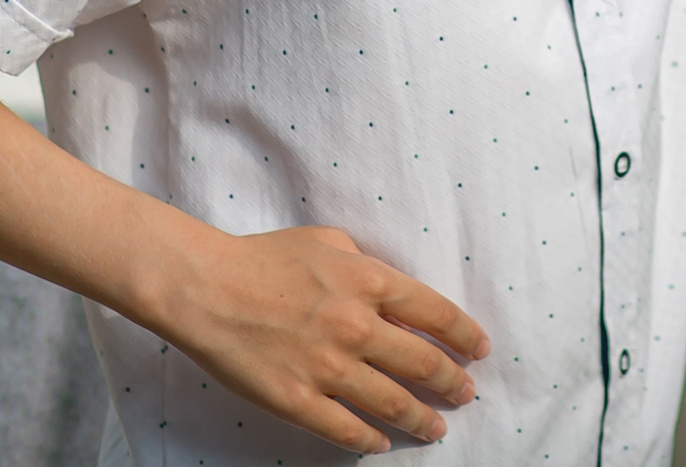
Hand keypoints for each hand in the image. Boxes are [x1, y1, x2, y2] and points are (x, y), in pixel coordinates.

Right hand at [155, 223, 489, 454]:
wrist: (207, 287)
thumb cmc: (264, 258)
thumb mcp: (328, 242)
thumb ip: (365, 266)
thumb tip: (390, 288)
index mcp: (369, 282)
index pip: (437, 314)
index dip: (465, 336)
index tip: (478, 350)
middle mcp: (358, 327)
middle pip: (424, 363)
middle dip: (452, 383)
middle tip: (465, 393)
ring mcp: (329, 367)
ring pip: (393, 403)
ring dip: (422, 418)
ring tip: (437, 428)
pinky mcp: (299, 400)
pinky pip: (346, 429)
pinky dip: (370, 440)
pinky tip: (382, 443)